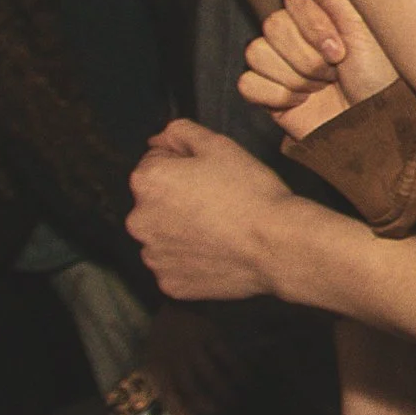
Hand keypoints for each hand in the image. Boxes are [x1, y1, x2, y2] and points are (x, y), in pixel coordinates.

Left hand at [126, 120, 303, 301]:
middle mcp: (140, 220)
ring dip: (181, 231)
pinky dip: (190, 260)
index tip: (208, 174)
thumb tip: (161, 137)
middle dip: (177, 199)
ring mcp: (153, 256)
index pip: (154, 162)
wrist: (276, 245)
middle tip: (216, 200)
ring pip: (163, 235)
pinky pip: (174, 266)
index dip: (183, 164)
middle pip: (155, 202)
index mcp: (147, 181)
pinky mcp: (169, 283)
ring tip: (219, 228)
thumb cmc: (250, 193)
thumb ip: (182, 131)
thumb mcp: (220, 145)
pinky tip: (217, 251)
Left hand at [138, 303, 248, 414]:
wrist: (173, 306)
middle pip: (193, 387)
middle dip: (208, 405)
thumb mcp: (154, 363)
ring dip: (224, 391)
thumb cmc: (163, 342)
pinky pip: (225, 356)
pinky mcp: (211, 335)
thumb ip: (164, 387)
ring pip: (211, 375)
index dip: (179, 410)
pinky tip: (246, 380)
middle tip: (221, 414)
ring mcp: (194, 346)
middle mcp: (175, 358)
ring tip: (234, 403)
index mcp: (158, 366)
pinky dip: (237, 370)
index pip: (167, 393)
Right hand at [241, 0, 398, 137]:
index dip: (316, 27)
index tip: (343, 47)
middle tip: (336, 68)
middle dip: (309, 55)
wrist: (378, 121)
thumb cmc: (379, 70)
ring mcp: (280, 64)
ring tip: (323, 85)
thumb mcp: (361, 15)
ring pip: (257, 53)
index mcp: (317, 12)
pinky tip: (302, 100)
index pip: (291, 1)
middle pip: (272, 27)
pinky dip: (277, 95)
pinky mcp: (269, 94)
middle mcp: (296, 35)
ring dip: (296, 76)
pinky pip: (247, 83)